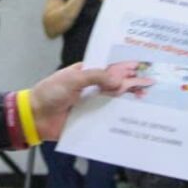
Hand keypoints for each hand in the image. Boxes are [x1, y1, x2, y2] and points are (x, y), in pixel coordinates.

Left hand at [30, 61, 153, 140]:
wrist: (35, 117)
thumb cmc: (50, 93)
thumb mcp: (72, 79)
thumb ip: (95, 77)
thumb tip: (118, 80)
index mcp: (87, 73)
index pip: (110, 68)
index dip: (126, 67)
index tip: (144, 66)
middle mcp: (92, 88)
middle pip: (117, 86)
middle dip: (133, 85)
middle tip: (152, 84)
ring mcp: (92, 105)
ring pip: (115, 103)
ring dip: (130, 103)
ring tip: (148, 101)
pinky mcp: (91, 121)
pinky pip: (108, 120)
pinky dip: (120, 121)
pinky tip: (134, 121)